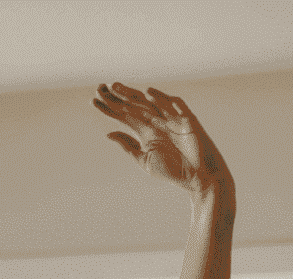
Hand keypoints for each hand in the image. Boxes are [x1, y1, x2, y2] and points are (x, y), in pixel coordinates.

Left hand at [93, 84, 233, 209]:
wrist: (199, 177)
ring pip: (148, 102)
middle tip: (99, 88)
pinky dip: (162, 99)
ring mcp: (171, 118)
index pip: (124, 116)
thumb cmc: (174, 171)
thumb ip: (128, 146)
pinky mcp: (186, 119)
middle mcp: (156, 121)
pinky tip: (147, 94)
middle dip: (117, 97)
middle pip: (133, 105)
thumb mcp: (145, 160)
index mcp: (145, 131)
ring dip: (132, 94)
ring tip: (115, 87)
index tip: (93, 102)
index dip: (109, 109)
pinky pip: (174, 105)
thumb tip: (108, 134)